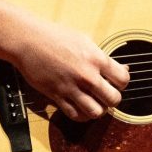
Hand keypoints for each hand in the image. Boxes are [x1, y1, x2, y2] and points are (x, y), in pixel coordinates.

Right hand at [14, 23, 129, 121]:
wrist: (28, 40)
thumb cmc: (55, 36)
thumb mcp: (85, 40)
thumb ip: (103, 57)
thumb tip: (122, 69)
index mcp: (96, 58)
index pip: (123, 80)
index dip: (122, 83)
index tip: (115, 82)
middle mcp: (86, 75)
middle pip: (113, 99)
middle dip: (112, 99)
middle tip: (106, 95)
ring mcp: (71, 87)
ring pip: (96, 112)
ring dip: (98, 110)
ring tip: (94, 103)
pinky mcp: (56, 96)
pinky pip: (75, 115)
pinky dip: (81, 115)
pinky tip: (81, 107)